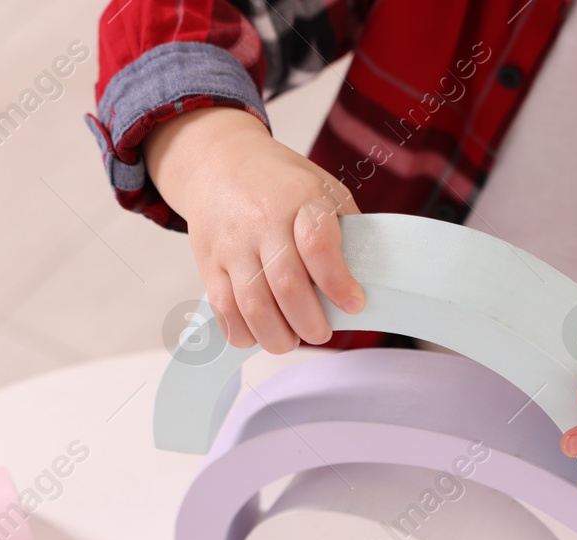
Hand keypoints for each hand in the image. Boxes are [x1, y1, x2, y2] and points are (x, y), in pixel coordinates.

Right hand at [143, 107, 365, 352]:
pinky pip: (223, 310)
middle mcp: (263, 221)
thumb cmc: (280, 184)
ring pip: (253, 305)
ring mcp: (233, 244)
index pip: (318, 244)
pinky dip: (243, 333)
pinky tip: (259, 334)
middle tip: (321, 332)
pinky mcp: (210, 263)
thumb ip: (346, 229)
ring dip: (278, 336)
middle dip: (311, 323)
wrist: (219, 163)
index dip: (338, 282)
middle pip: (287, 286)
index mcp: (301, 199)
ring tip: (291, 339)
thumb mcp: (323, 188)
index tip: (353, 304)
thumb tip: (366, 279)